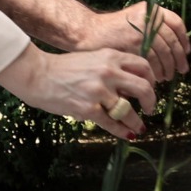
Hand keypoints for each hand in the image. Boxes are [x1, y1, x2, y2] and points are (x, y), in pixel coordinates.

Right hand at [0, 46, 156, 139]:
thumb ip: (112, 69)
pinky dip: (122, 131)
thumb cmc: (64, 68)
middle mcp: (108, 72)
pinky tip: (127, 134)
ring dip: (136, 121)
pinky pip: (112, 123)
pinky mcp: (88, 108)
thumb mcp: (93, 58)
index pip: (143, 66)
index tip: (150, 89)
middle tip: (149, 109)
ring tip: (138, 127)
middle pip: (144, 87)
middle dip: (151, 101)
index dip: (152, 80)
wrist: (38, 74)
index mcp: (111, 56)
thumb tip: (130, 88)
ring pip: (129, 110)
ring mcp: (99, 91)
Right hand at [88, 2, 189, 80]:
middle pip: (172, 41)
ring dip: (168, 68)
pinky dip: (156, 72)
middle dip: (179, 58)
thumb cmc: (112, 29)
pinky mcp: (133, 46)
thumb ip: (154, 27)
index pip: (176, 23)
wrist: (89, 31)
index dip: (184, 39)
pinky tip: (156, 78)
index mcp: (151, 10)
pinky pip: (151, 62)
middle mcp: (148, 19)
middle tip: (181, 70)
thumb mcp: (135, 19)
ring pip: (164, 53)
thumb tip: (177, 47)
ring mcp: (141, 32)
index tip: (187, 51)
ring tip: (167, 77)